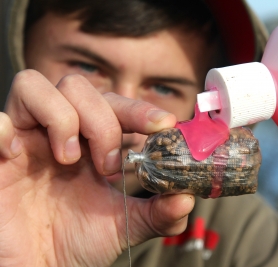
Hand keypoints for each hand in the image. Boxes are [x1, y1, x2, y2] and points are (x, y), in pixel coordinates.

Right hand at [0, 70, 193, 266]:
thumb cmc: (75, 244)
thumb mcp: (123, 226)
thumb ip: (156, 213)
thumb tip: (186, 200)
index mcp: (90, 145)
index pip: (113, 105)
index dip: (138, 108)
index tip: (163, 124)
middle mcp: (58, 134)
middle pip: (77, 87)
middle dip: (102, 121)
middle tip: (109, 164)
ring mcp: (25, 141)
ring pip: (35, 85)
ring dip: (62, 117)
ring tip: (68, 159)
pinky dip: (7, 129)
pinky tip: (20, 155)